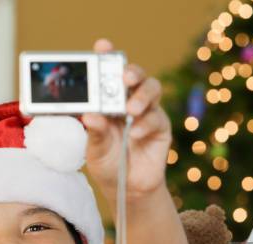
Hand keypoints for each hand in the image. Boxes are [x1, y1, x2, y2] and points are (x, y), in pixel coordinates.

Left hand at [82, 39, 171, 203]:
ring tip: (130, 109)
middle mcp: (129, 101)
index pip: (109, 73)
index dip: (107, 56)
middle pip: (136, 75)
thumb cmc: (109, 163)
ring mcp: (148, 112)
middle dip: (131, 71)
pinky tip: (135, 133)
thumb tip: (90, 116)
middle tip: (124, 77)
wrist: (128, 188)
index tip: (103, 46)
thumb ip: (94, 133)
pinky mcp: (161, 127)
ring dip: (142, 95)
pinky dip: (145, 124)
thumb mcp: (94, 149)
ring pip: (152, 89)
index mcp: (109, 100)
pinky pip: (157, 118)